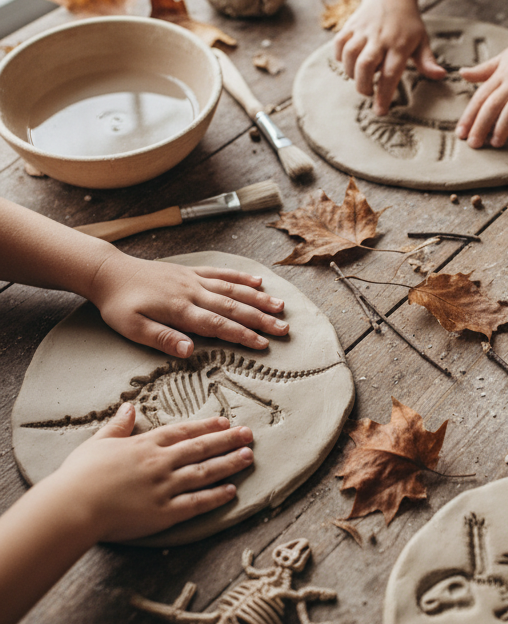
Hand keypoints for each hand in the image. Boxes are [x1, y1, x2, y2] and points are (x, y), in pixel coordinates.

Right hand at [54, 403, 253, 542]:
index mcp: (145, 445)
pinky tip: (232, 491)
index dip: (206, 426)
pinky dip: (215, 497)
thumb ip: (118, 425)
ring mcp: (164, 488)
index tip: (225, 421)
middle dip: (227, 440)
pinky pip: (196, 504)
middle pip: (201, 448)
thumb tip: (129, 407)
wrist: (74, 505)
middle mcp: (160, 463)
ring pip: (204, 473)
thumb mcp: (98, 442)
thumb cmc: (80, 475)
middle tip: (249, 434)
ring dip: (229, 464)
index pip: (183, 432)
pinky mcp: (164, 513)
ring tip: (248, 457)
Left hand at [87, 252, 288, 357]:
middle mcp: (192, 292)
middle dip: (260, 318)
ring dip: (257, 298)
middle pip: (232, 306)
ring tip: (280, 307)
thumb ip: (163, 339)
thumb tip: (190, 351)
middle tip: (283, 329)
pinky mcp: (190, 272)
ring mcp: (193, 280)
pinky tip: (257, 282)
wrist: (108, 273)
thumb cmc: (119, 306)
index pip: (218, 324)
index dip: (242, 335)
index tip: (263, 345)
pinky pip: (220, 273)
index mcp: (180, 310)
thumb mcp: (133, 329)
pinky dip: (240, 277)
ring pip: (231, 288)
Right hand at [333, 0, 443, 115]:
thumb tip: (441, 76)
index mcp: (400, 45)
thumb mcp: (422, 40)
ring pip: (349, 55)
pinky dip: (339, 56)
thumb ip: (428, 61)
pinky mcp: (350, 25)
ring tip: (359, 77)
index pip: (390, 73)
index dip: (383, 95)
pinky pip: (338, 43)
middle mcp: (380, 38)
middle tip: (368, 93)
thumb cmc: (408, 23)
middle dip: (363, 86)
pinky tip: (348, 62)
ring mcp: (363, 30)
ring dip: (350, 73)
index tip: (380, 111)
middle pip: (365, 66)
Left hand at [455, 29, 507, 147]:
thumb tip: (462, 74)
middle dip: (481, 125)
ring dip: (503, 127)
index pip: (481, 96)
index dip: (469, 116)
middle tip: (473, 144)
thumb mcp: (506, 56)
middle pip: (493, 104)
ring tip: (496, 143)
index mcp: (503, 72)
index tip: (460, 133)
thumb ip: (485, 70)